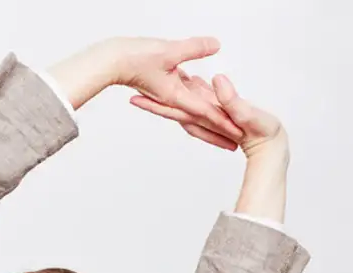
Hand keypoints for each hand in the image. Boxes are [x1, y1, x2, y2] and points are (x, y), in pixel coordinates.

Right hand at [48, 36, 241, 147]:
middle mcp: (173, 100)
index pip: (206, 112)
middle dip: (217, 134)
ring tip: (221, 133)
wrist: (113, 61)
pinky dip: (196, 105)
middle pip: (200, 122)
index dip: (224, 122)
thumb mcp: (168, 50)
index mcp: (176, 96)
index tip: (239, 133)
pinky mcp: (165, 88)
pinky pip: (185, 101)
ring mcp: (169, 96)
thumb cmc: (135, 57)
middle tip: (233, 145)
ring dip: (207, 125)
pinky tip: (204, 104)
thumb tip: (215, 45)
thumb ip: (193, 49)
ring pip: (193, 114)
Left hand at [131, 73, 286, 161]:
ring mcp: (211, 116)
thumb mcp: (248, 115)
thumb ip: (232, 100)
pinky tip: (187, 79)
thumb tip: (216, 81)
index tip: (138, 96)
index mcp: (207, 117)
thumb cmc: (264, 133)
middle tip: (132, 92)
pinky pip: (201, 100)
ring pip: (185, 104)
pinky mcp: (220, 111)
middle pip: (173, 108)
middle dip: (152, 102)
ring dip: (168, 96)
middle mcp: (204, 118)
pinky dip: (191, 90)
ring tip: (152, 84)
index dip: (156, 102)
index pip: (175, 109)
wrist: (273, 145)